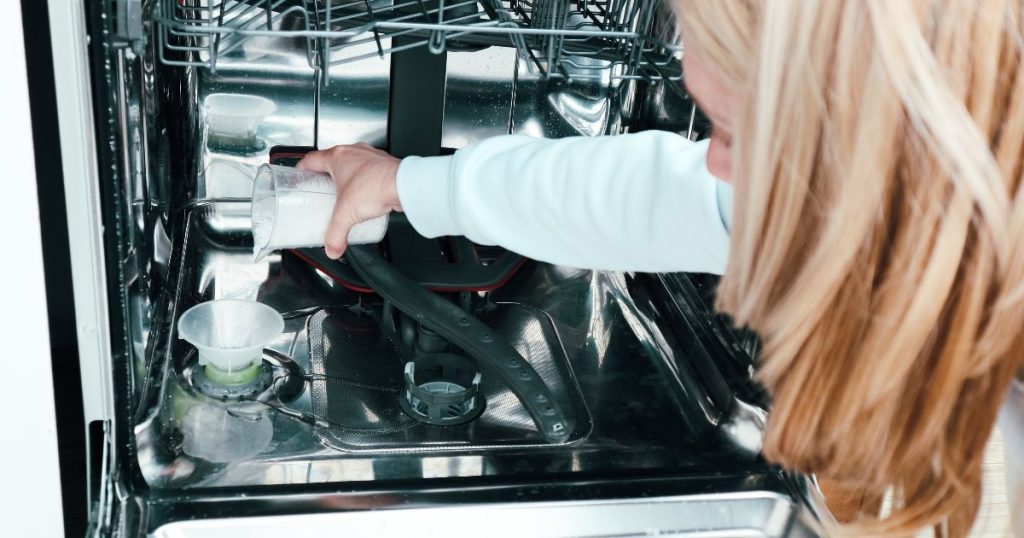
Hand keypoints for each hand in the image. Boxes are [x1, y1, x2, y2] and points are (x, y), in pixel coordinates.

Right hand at [296, 143, 401, 258]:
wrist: (404, 185)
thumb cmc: (376, 187)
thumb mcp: (346, 215)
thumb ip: (335, 234)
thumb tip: (332, 246)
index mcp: (338, 157)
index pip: (311, 159)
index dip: (302, 169)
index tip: (299, 175)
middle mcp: (354, 152)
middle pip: (332, 160)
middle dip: (325, 176)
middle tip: (322, 189)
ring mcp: (371, 157)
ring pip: (353, 164)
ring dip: (347, 177)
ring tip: (345, 194)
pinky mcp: (386, 165)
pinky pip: (370, 171)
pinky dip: (365, 181)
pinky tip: (367, 196)